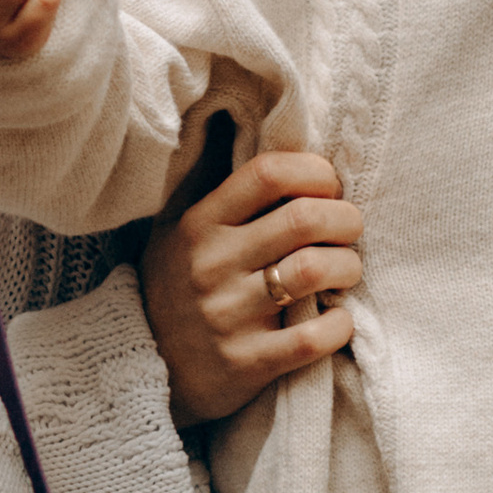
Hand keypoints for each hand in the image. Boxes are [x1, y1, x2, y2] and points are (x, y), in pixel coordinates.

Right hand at [141, 149, 364, 426]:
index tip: (329, 186)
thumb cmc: (174, 287)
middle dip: (346, 219)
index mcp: (199, 224)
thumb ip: (208, 181)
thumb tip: (234, 120)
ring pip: (313, 271)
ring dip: (348, 267)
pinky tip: (339, 318)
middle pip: (303, 219)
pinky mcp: (246, 363)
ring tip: (347, 270)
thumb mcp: (174, 229)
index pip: (268, 174)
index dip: (314, 172)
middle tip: (351, 229)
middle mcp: (211, 264)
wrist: (141, 371)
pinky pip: (311, 338)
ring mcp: (227, 316)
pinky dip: (339, 325)